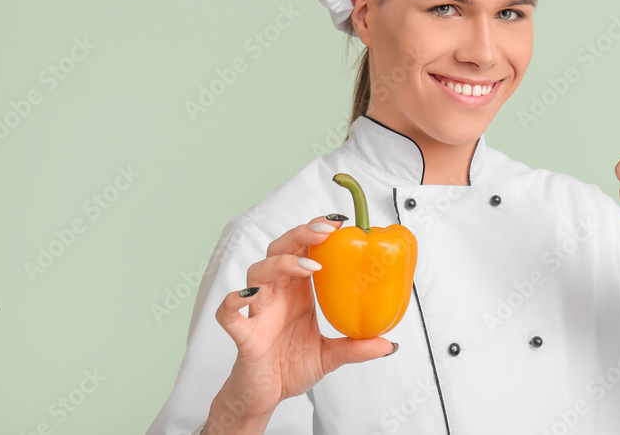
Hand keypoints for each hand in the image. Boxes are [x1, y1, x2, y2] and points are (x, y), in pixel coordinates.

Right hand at [210, 215, 395, 426]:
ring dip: (280, 264)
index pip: (303, 250)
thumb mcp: (330, 355)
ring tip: (307, 267)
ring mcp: (258, 312)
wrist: (265, 397)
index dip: (315, 232)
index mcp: (297, 293)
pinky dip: (232, 302)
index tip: (338, 223)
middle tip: (325, 231)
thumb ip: (356, 348)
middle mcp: (276, 295)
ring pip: (257, 273)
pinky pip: (229, 314)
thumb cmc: (290, 367)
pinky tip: (247, 297)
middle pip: (280, 250)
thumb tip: (390, 344)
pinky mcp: (244, 336)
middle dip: (300, 236)